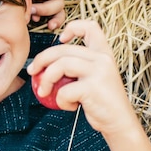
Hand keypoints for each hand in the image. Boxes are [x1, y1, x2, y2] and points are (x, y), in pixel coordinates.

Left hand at [27, 20, 136, 134]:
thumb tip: (43, 65)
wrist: (119, 123)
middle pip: (62, 49)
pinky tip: (69, 106)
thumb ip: (78, 68)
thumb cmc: (101, 102)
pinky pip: (64, 90)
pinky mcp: (93, 87)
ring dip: (46, 79)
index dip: (73, 27)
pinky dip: (61, 101)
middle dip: (41, 59)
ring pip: (60, 65)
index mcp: (104, 54)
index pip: (91, 27)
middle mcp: (103, 59)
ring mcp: (99, 71)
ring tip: (43, 92)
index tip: (61, 38)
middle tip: (32, 71)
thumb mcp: (93, 78)